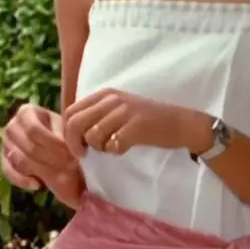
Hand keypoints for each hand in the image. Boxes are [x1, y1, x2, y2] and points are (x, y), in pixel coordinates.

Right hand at [1, 103, 79, 190]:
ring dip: (40, 170)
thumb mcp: (67, 132)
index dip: (53, 145)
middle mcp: (12, 125)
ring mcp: (6, 143)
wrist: (56, 151)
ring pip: (18, 159)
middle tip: (69, 169)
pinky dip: (22, 180)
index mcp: (27, 112)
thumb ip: (66, 136)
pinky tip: (37, 184)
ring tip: (58, 176)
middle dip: (50, 160)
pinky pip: (8, 172)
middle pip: (28, 146)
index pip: (35, 130)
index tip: (71, 156)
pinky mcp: (3, 160)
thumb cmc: (63, 138)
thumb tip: (68, 146)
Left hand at [63, 88, 209, 157]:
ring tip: (112, 147)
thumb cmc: (147, 120)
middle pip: (75, 123)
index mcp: (104, 94)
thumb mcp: (118, 109)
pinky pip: (113, 145)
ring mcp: (125, 111)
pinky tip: (125, 148)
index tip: (77, 146)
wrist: (181, 123)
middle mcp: (112, 99)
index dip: (67, 132)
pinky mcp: (137, 126)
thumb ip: (97, 115)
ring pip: (93, 136)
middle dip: (76, 143)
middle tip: (85, 154)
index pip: (70, 111)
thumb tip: (72, 131)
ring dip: (99, 148)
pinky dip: (116, 151)